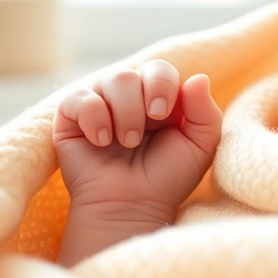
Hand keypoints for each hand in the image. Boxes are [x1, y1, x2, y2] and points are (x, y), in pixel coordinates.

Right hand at [52, 60, 221, 264]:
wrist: (132, 208)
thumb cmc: (167, 179)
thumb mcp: (200, 146)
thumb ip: (206, 111)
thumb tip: (199, 77)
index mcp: (158, 98)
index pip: (159, 69)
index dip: (161, 84)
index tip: (162, 114)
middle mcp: (128, 98)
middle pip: (131, 72)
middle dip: (140, 102)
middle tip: (141, 134)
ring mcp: (99, 106)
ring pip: (109, 80)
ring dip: (123, 113)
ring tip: (127, 142)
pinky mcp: (71, 120)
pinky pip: (78, 99)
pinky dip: (94, 117)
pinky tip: (101, 141)